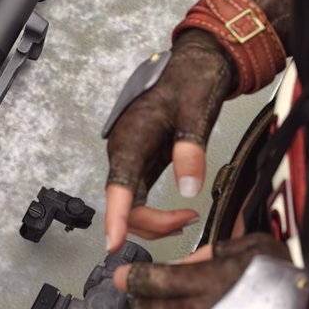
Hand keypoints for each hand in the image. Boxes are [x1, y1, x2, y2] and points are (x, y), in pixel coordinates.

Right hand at [104, 31, 233, 248]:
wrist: (195, 63)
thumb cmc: (191, 80)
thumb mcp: (196, 111)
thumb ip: (190, 150)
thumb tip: (188, 189)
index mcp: (132, 138)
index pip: (119, 187)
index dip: (116, 218)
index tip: (112, 244)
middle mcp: (124, 150)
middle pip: (125, 203)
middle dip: (153, 222)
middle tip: (189, 220)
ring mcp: (131, 156)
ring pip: (131, 203)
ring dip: (155, 220)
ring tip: (188, 218)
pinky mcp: (142, 160)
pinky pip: (139, 195)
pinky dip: (156, 211)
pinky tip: (178, 213)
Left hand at [112, 234, 294, 308]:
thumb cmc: (294, 283)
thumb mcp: (255, 248)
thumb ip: (214, 252)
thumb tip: (186, 262)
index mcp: (204, 283)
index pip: (149, 280)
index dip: (131, 276)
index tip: (124, 275)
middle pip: (149, 307)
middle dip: (141, 298)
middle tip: (142, 295)